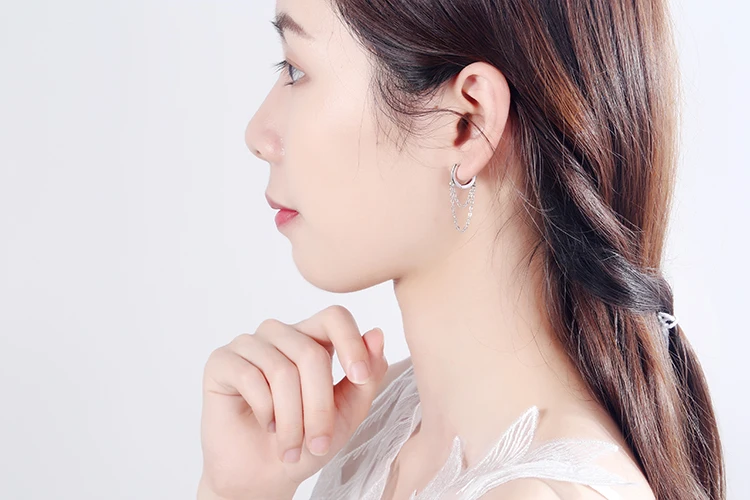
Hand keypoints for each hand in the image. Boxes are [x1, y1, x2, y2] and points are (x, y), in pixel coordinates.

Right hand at [198, 305, 388, 499]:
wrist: (265, 477)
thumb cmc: (308, 442)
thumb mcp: (349, 413)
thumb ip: (367, 376)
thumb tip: (377, 333)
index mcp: (313, 339)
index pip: (335, 316)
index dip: (351, 342)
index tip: (359, 378)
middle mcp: (281, 335)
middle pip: (310, 352)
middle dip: (319, 406)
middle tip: (318, 443)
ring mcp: (249, 345)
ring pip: (281, 369)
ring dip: (292, 418)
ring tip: (291, 445)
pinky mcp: (221, 361)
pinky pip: (250, 377)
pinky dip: (265, 410)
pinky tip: (266, 425)